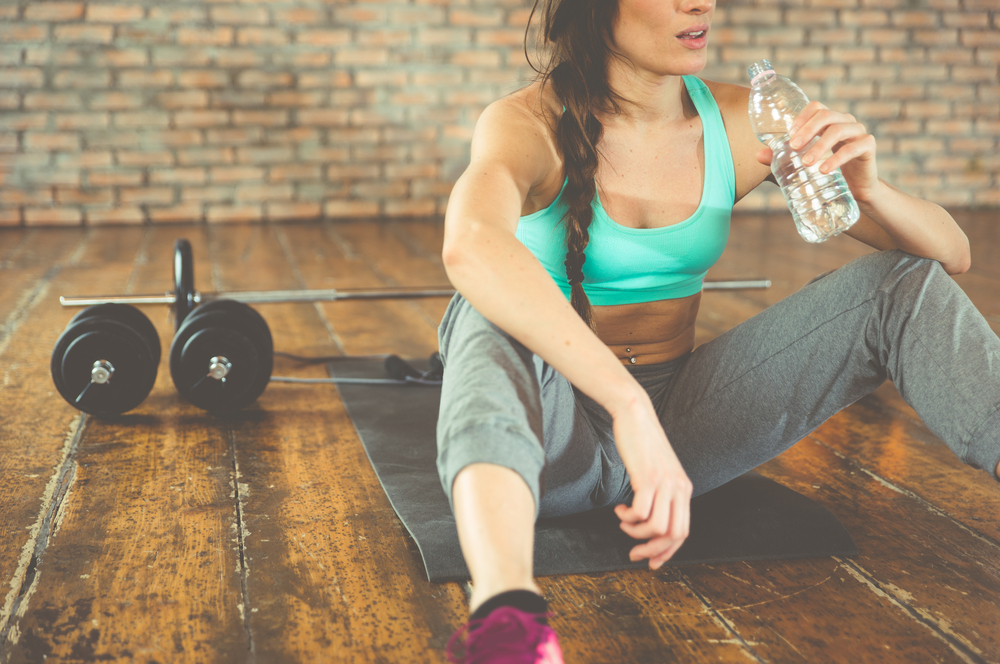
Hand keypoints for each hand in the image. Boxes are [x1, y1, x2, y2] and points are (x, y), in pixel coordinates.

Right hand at [610, 395, 691, 569]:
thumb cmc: (643, 444)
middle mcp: (679, 488)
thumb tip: (650, 519)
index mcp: (684, 489)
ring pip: (658, 527)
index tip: (651, 561)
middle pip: (674, 535)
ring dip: (637, 533)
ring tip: (623, 523)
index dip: (667, 552)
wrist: (636, 415)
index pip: (682, 532)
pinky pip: (641, 512)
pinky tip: (620, 510)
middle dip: (652, 550)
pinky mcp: (648, 478)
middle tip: (633, 552)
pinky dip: (628, 518)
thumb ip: (661, 492)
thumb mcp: (659, 471)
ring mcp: (664, 483)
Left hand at [755, 100, 878, 201]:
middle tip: (794, 147)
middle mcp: (844, 122)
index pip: (816, 107)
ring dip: (820, 146)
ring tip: (807, 163)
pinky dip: (837, 158)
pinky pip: (853, 147)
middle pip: (826, 115)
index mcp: (829, 122)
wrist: (856, 189)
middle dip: (808, 130)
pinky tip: (824, 169)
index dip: (802, 117)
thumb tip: (758, 155)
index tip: (789, 135)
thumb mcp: (802, 165)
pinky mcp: (868, 146)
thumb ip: (781, 159)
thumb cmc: (828, 172)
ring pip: (838, 130)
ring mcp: (858, 132)